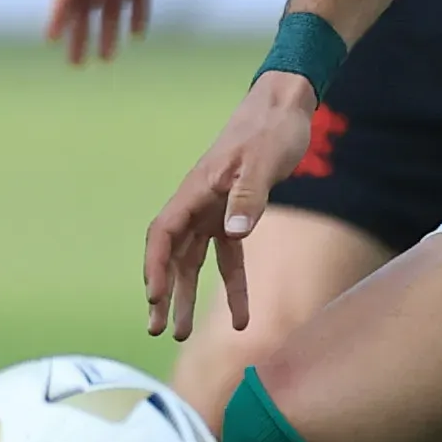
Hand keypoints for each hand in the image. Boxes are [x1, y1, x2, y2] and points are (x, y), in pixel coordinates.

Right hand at [144, 73, 317, 339]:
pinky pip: (228, 257)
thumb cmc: (272, 128)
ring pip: (194, 261)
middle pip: (172, 254)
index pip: (163, 233)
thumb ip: (249, 196)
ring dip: (188, 296)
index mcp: (196, 189)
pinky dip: (233, 287)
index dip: (155, 266)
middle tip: (157, 328)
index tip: (154, 297)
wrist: (286, 107)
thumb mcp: (263, 161)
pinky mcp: (235, 214)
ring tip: (183, 334)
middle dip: (163, 292)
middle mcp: (198, 203)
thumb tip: (234, 233)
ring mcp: (215, 210)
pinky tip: (242, 317)